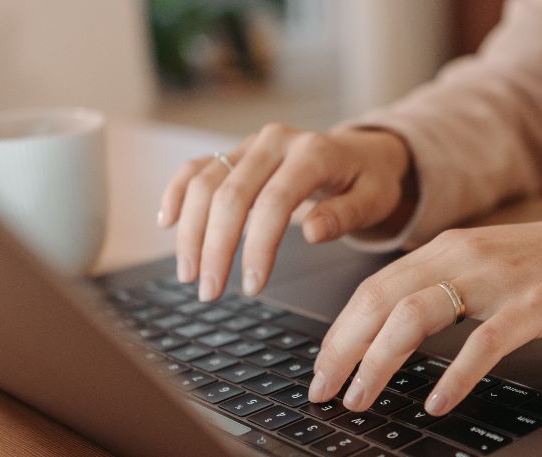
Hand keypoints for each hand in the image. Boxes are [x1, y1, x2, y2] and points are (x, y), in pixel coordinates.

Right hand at [158, 124, 410, 299]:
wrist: (361, 153)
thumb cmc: (368, 181)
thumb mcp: (374, 200)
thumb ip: (345, 215)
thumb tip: (312, 231)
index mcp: (313, 152)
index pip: (275, 202)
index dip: (258, 247)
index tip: (252, 286)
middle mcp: (275, 141)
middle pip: (230, 194)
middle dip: (215, 247)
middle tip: (209, 291)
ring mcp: (250, 144)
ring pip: (205, 182)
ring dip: (191, 231)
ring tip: (189, 274)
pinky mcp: (235, 152)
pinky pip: (196, 168)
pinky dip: (177, 193)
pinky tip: (167, 223)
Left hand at [308, 208, 541, 415]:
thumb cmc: (541, 264)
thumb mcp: (479, 266)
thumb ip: (436, 290)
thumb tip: (382, 338)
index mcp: (443, 249)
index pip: (372, 289)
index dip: (339, 332)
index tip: (320, 369)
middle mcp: (462, 257)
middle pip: (381, 300)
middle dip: (343, 349)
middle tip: (324, 391)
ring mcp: (498, 279)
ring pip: (418, 314)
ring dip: (380, 361)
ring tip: (362, 398)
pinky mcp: (535, 303)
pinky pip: (486, 342)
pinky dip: (455, 375)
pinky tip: (438, 402)